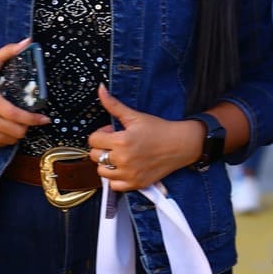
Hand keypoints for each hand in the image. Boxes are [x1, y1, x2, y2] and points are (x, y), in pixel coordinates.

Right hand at [0, 38, 49, 147]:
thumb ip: (8, 52)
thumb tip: (27, 41)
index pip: (15, 115)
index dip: (33, 119)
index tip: (44, 119)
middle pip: (16, 131)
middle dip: (27, 126)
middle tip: (29, 119)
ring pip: (9, 140)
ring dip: (17, 133)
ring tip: (16, 123)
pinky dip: (5, 138)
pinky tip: (3, 127)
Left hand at [88, 86, 204, 191]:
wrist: (180, 145)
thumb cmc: (158, 129)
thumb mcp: (134, 116)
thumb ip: (113, 105)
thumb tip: (100, 88)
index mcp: (121, 141)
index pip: (93, 140)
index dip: (101, 134)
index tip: (112, 133)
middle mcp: (123, 159)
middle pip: (95, 156)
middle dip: (103, 148)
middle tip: (118, 144)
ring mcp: (129, 174)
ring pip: (102, 171)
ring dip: (107, 164)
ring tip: (120, 156)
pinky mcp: (136, 184)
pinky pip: (114, 185)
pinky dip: (116, 179)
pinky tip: (125, 168)